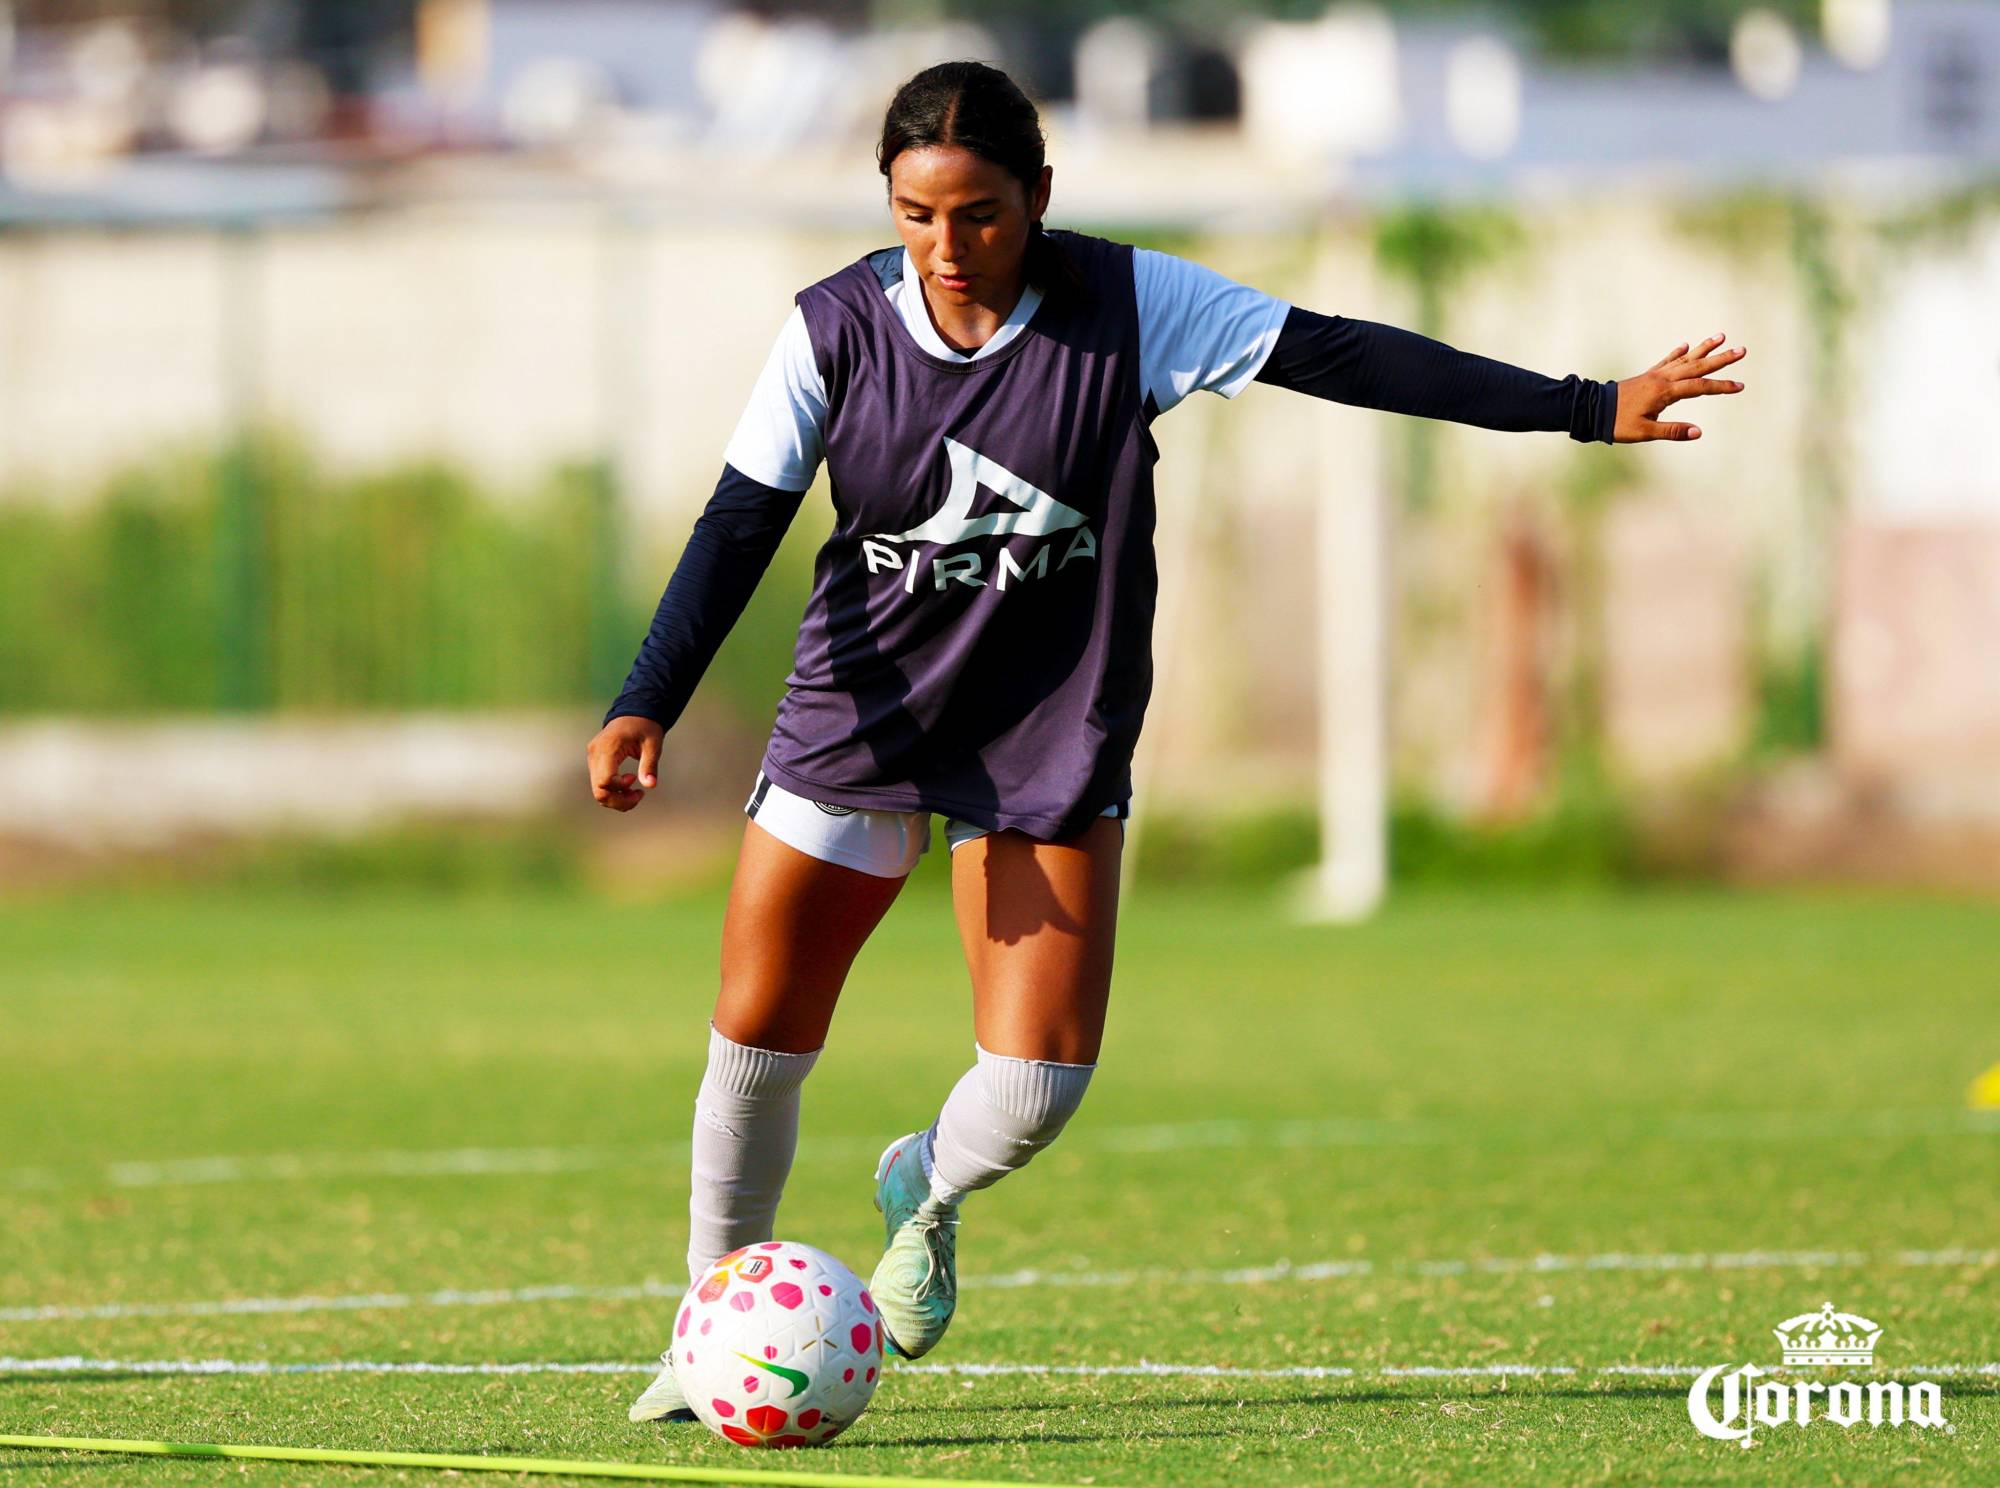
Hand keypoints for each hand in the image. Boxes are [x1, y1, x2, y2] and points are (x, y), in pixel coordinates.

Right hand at [588, 715, 664, 811]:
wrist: (634, 712)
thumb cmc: (645, 726)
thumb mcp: (653, 744)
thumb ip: (650, 765)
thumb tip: (650, 785)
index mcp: (608, 747)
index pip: (605, 780)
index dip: (620, 789)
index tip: (636, 782)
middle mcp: (595, 753)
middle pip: (598, 790)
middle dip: (619, 801)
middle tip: (639, 796)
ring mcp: (592, 757)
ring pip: (598, 790)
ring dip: (617, 798)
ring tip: (636, 793)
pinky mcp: (595, 761)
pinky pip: (600, 783)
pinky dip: (613, 791)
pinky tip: (628, 785)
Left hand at [1611, 333, 1745, 442]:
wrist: (1592, 410)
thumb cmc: (1617, 423)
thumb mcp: (1645, 432)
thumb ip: (1672, 431)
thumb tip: (1698, 432)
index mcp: (1665, 392)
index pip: (1700, 387)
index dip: (1721, 386)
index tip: (1740, 386)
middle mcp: (1662, 379)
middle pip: (1697, 366)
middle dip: (1721, 359)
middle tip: (1742, 349)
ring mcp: (1654, 375)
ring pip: (1684, 359)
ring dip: (1703, 349)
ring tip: (1721, 336)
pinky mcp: (1647, 376)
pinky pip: (1666, 361)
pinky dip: (1678, 353)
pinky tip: (1686, 345)